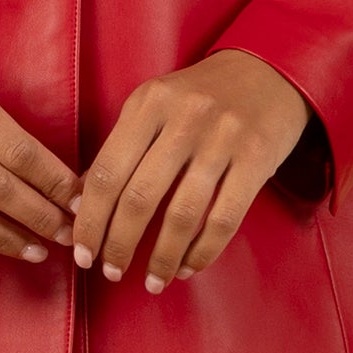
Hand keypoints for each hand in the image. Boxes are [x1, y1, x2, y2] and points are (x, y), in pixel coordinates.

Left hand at [73, 53, 311, 290]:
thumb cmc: (201, 96)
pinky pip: (224, 219)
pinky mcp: (256, 159)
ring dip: (161, 258)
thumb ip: (122, 148)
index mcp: (149, 103)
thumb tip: (83, 203)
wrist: (268, 71)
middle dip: (119, 245)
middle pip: (139, 197)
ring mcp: (223, 138)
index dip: (90, 221)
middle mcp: (184, 118)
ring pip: (182, 215)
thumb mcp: (155, 105)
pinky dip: (202, 252)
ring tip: (152, 281)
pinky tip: (187, 266)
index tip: (83, 252)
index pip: (107, 172)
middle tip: (110, 272)